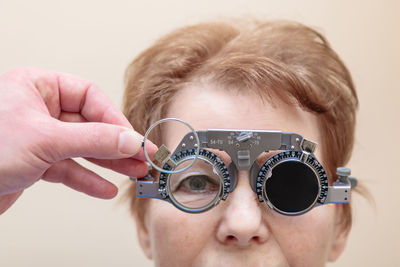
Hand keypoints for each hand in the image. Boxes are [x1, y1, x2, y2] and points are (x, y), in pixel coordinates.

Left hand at [0, 68, 155, 213]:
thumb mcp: (47, 140)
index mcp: (36, 87)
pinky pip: (68, 168)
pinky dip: (86, 179)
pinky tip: (105, 189)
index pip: (89, 96)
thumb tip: (131, 140)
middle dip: (116, 144)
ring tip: (133, 174)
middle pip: (89, 124)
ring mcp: (37, 137)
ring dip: (108, 163)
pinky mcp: (34, 162)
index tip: (133, 139)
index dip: (114, 119)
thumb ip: (94, 139)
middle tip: (142, 158)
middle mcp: (38, 109)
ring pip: (81, 148)